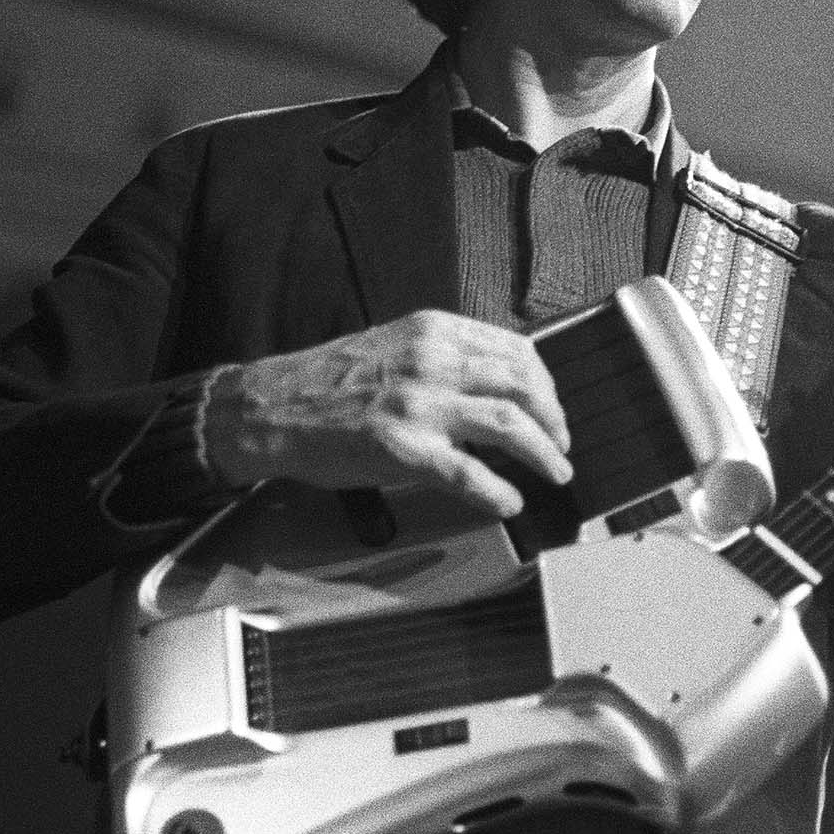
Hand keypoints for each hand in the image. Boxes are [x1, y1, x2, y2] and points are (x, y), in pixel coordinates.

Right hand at [200, 310, 571, 518]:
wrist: (270, 407)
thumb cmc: (328, 381)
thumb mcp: (395, 346)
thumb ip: (444, 357)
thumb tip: (495, 387)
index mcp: (434, 332)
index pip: (516, 350)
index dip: (546, 384)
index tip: (553, 407)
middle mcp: (432, 361)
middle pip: (523, 385)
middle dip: (555, 420)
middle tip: (562, 445)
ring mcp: (419, 405)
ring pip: (509, 425)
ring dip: (544, 453)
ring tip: (555, 473)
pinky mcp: (404, 449)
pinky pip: (470, 474)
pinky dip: (499, 492)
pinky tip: (510, 502)